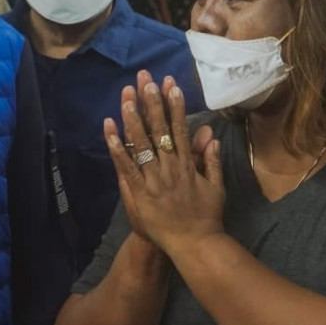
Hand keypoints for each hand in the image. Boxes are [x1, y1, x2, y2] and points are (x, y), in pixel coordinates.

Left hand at [103, 70, 225, 255]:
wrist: (195, 245)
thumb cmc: (206, 217)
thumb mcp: (216, 187)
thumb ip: (212, 161)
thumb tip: (212, 136)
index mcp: (188, 164)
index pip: (179, 128)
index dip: (174, 105)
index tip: (169, 84)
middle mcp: (170, 167)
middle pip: (158, 129)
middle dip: (151, 102)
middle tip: (145, 79)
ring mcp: (154, 180)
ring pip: (141, 143)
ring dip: (132, 117)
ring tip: (126, 95)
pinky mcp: (140, 193)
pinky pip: (126, 167)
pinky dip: (117, 147)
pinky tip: (109, 129)